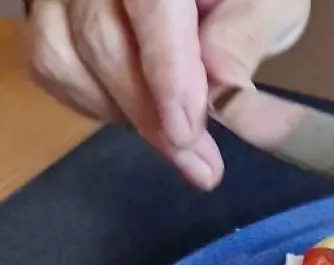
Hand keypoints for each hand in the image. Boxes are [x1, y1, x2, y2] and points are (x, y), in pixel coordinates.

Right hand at [25, 0, 310, 189]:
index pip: (151, 6)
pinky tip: (140, 116)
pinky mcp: (50, 15)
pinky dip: (93, 104)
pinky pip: (51, 67)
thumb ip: (242, 40)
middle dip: (151, 115)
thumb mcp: (267, 8)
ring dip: (121, 113)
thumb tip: (223, 89)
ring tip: (178, 142)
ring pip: (65, 58)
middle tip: (201, 165)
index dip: (165, 72)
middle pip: (101, 40)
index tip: (184, 131)